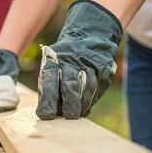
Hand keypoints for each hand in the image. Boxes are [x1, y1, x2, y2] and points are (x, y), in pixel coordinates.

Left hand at [36, 0, 122, 119]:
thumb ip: (50, 88)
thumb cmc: (64, 61)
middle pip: (71, 85)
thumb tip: (49, 114)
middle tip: (68, 117)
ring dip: (82, 104)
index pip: (49, 81)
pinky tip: (87, 106)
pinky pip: (99, 88)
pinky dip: (92, 99)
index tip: (46, 115)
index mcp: (54, 60)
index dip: (47, 100)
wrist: (90, 35)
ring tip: (78, 113)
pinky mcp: (105, 68)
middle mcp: (71, 60)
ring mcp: (90, 63)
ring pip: (87, 88)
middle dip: (69, 104)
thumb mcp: (52, 66)